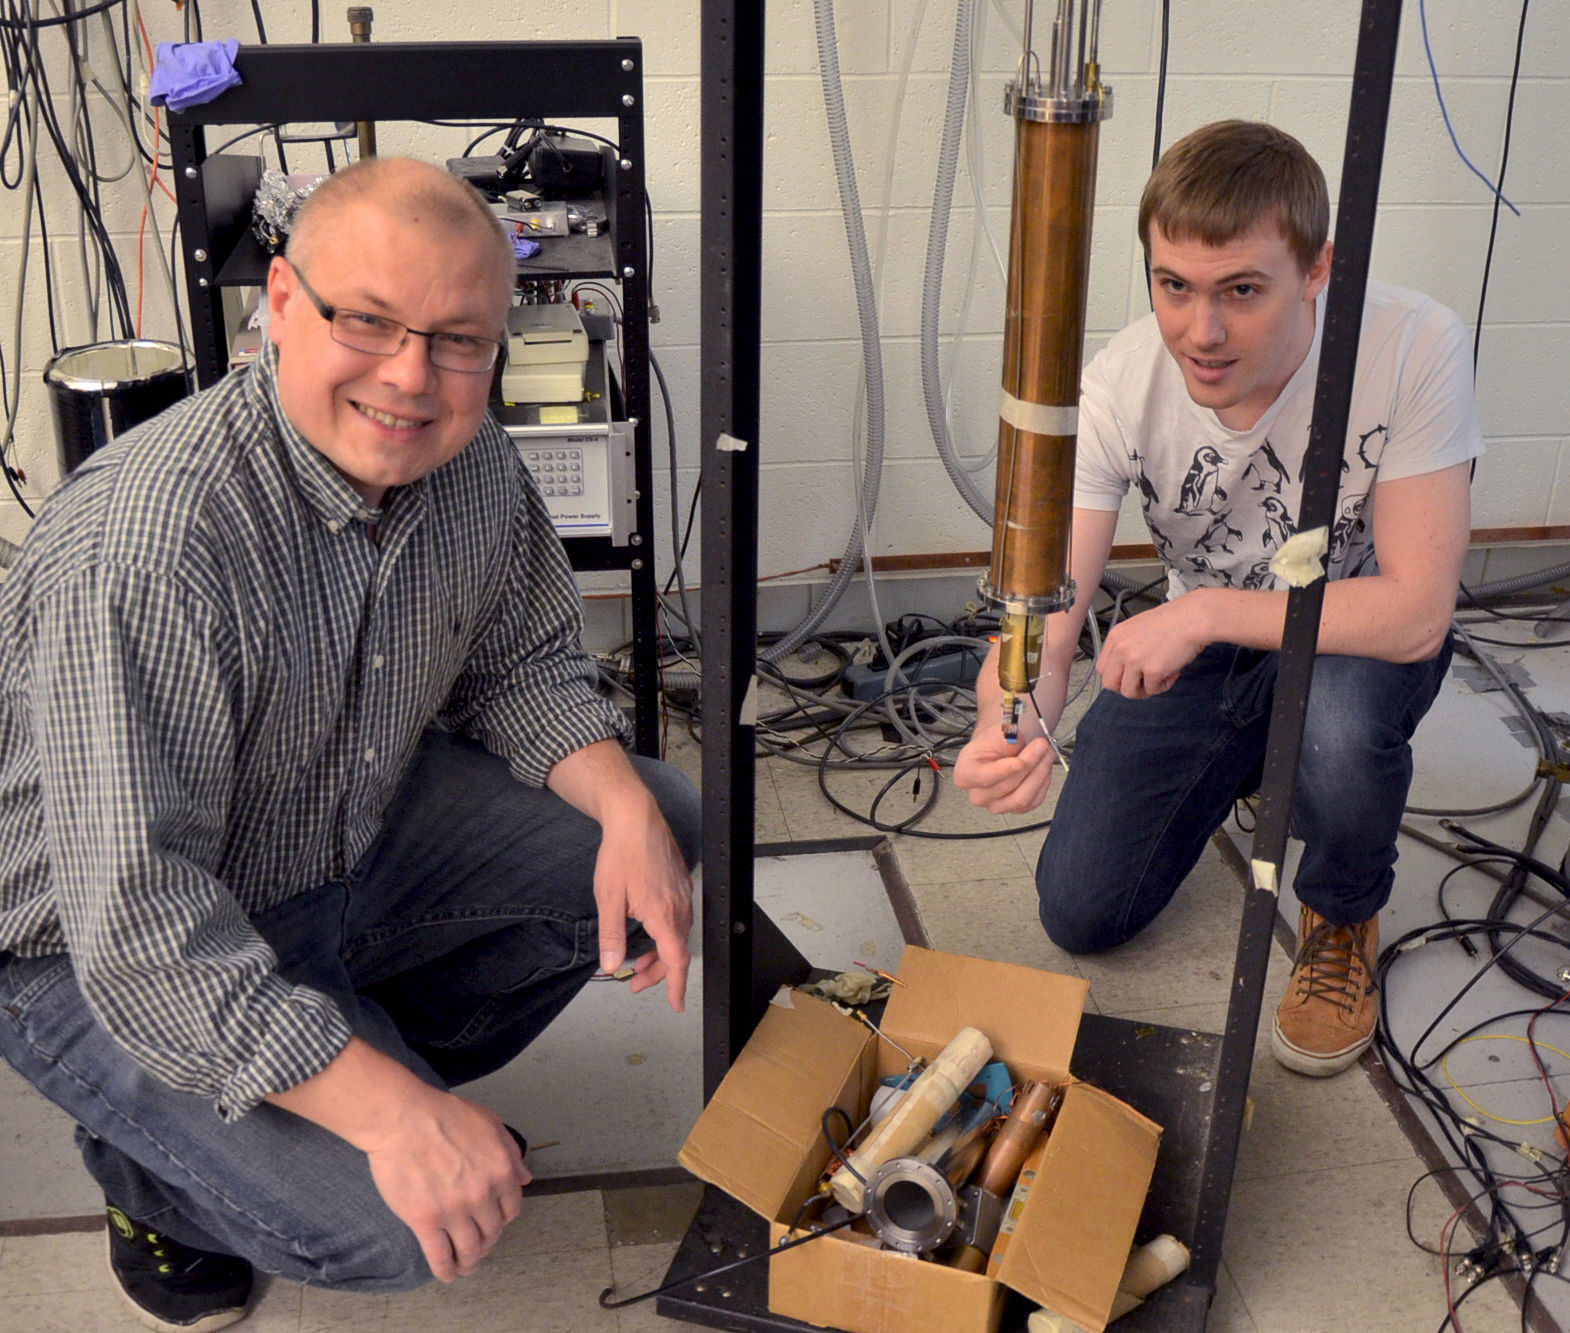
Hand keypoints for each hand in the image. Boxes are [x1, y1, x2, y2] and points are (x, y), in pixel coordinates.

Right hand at [362, 1082, 530, 1281]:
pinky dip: (446, 1270)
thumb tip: (525, 1179)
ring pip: (470, 1249)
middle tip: (479, 1245)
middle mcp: (482, 1195)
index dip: (503, 1219)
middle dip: (488, 1242)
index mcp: (500, 1171)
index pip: (511, 1209)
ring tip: (465, 1266)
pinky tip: (447, 1274)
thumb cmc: (444, 1115)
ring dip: (470, 1262)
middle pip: (492, 1232)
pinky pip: (439, 1255)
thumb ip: (510, 1153)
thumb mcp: (490, 1123)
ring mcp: (453, 1211)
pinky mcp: (424, 1221)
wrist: (403, 1119)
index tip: (494, 1223)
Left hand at [594, 797, 693, 1011]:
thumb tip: (612, 965)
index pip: (676, 960)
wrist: (635, 816)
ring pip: (677, 935)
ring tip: (637, 960)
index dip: (675, 986)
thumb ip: (612, 936)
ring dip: (660, 952)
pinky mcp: (680, 883)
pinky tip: (647, 930)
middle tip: (633, 983)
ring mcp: (682, 893)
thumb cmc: (621, 853)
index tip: (675, 1004)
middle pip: (676, 951)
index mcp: (663, 914)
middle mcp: (679, 906)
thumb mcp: (608, 898)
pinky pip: (678, 918)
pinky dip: (665, 933)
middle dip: (657, 972)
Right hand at [953, 724, 1054, 814]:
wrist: (996, 750)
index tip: (1020, 761)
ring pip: (1022, 797)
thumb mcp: (994, 733)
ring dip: (1039, 774)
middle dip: (1029, 764)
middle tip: (1041, 745)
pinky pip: (1033, 801)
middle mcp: (977, 795)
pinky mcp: (1014, 809)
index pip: (984, 777)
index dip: (1004, 770)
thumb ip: (1004, 737)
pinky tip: (1044, 768)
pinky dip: (1043, 783)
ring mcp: (995, 805)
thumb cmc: (991, 743)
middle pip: (1007, 786)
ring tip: (1046, 754)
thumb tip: (1014, 740)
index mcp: (965, 775)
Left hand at [1096, 595, 1208, 698]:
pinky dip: (1164, 685)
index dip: (1116, 676)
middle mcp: (1120, 649)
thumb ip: (1126, 647)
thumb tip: (1125, 670)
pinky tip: (1173, 671)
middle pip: (1109, 684)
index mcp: (1115, 637)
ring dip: (1144, 690)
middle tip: (1143, 683)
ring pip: (1128, 692)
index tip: (1130, 675)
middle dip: (1126, 687)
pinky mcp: (1152, 671)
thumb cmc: (1172, 622)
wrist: (1193, 618)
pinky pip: (1153, 690)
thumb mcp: (1137, 630)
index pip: (1101, 668)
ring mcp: (1135, 660)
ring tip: (1159, 677)